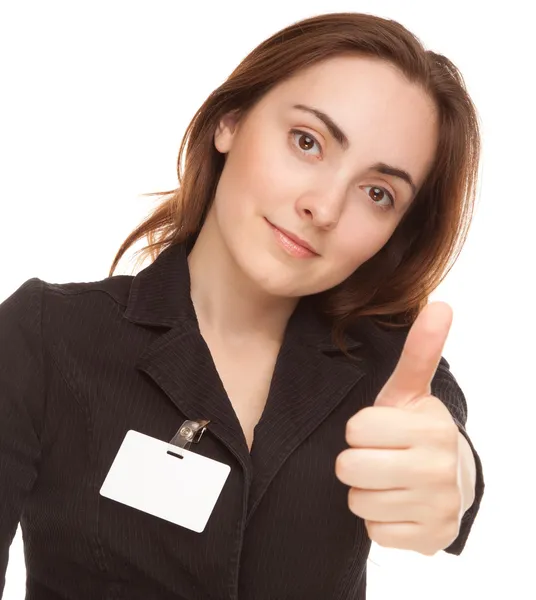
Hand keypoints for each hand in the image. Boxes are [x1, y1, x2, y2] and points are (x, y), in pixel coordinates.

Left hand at [335, 302, 463, 555]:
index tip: (379, 430)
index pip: (355, 429)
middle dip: (356, 461)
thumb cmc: (415, 430)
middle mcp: (440, 468)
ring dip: (365, 491)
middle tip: (379, 456)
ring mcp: (438, 507)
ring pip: (359, 501)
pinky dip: (379, 521)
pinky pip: (374, 532)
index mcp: (431, 427)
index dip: (360, 430)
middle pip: (351, 467)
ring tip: (388, 480)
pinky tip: (397, 505)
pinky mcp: (430, 539)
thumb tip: (440, 305)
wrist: (450, 481)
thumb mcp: (411, 391)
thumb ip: (420, 350)